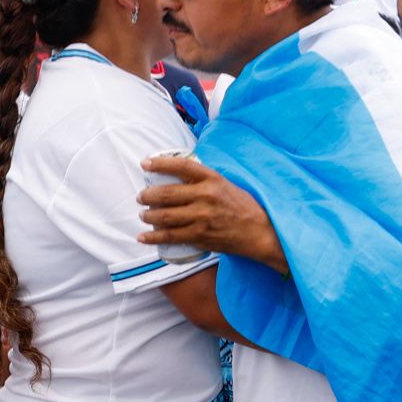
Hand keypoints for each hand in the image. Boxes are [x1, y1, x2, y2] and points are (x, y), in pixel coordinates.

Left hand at [139, 154, 280, 264]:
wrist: (261, 232)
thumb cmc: (243, 207)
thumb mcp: (226, 185)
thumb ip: (204, 181)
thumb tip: (179, 178)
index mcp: (213, 179)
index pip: (181, 166)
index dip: (160, 164)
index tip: (145, 163)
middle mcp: (206, 196)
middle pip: (166, 194)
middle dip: (147, 195)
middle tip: (141, 197)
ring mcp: (202, 218)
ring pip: (165, 216)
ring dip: (148, 216)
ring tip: (143, 215)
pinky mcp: (200, 236)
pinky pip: (171, 237)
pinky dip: (153, 237)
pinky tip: (143, 237)